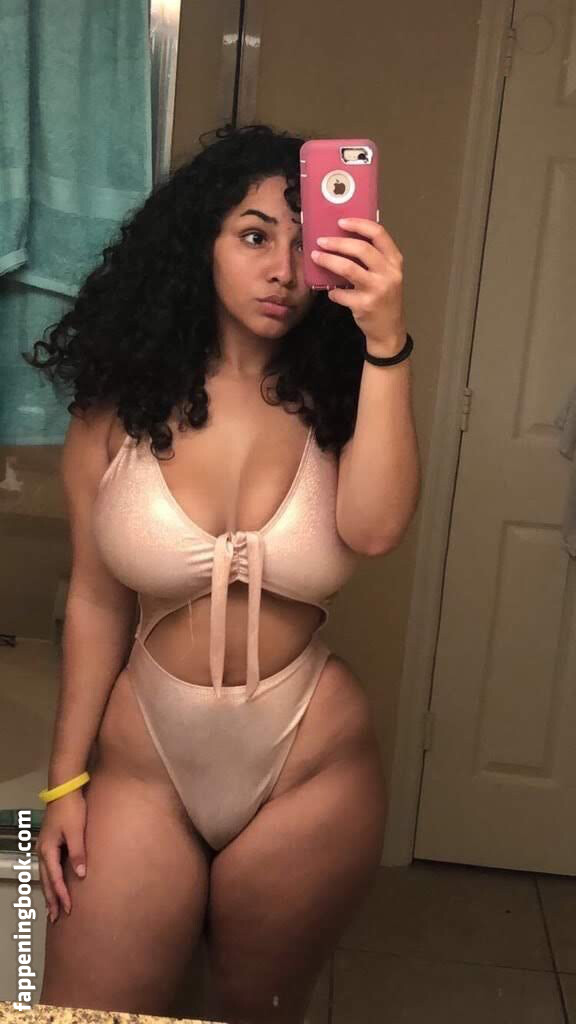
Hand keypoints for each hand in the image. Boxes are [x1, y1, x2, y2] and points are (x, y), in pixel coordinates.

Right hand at [36, 791, 87, 922]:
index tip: (68, 909)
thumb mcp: (76, 832)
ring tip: (52, 907)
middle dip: (50, 899)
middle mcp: (42, 850)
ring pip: (45, 875)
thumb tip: (80, 876)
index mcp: (48, 850)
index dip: (61, 894)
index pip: (55, 878)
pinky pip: (48, 866)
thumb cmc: (71, 809)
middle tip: (55, 917)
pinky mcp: (50, 842)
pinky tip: (54, 883)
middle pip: (46, 880)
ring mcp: (44, 846)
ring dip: (49, 891)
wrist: (65, 789)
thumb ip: (78, 854)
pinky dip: (50, 878)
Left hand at [311, 217, 406, 354]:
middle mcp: (389, 273)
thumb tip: (343, 239)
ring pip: (348, 268)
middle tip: (321, 241)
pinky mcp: (365, 306)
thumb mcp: (387, 275)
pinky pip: (341, 293)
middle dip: (337, 243)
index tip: (341, 221)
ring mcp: (377, 290)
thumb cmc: (384, 298)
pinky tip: (330, 292)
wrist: (389, 330)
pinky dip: (332, 292)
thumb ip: (373, 258)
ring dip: (328, 261)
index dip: (358, 224)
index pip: (378, 234)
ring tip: (316, 257)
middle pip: (360, 249)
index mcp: (395, 261)